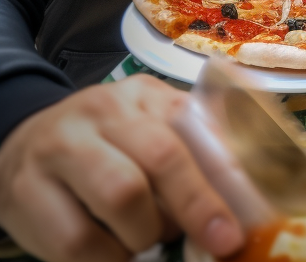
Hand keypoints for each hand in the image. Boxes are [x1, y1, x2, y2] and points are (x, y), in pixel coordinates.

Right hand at [0, 76, 243, 261]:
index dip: (222, 174)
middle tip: (219, 242)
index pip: (192, 125)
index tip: (240, 218)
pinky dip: (106, 260)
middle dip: (197, 206)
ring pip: (121, 195)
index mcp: (144, 95)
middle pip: (160, 157)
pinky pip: (75, 240)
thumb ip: (193, 146)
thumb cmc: (107, 143)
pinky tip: (116, 256)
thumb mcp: (149, 127)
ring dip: (146, 234)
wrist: (24, 144)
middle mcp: (103, 110)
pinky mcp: (26, 191)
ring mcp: (61, 147)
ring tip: (148, 242)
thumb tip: (245, 191)